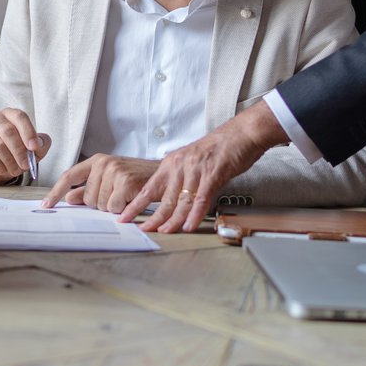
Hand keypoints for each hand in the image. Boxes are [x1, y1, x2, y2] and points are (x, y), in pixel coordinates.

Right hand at [0, 110, 49, 184]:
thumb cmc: (14, 155)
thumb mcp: (32, 151)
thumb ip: (41, 145)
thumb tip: (41, 142)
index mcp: (9, 114)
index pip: (19, 116)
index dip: (28, 132)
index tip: (35, 148)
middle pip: (8, 131)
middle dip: (19, 151)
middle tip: (25, 166)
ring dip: (10, 161)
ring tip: (16, 170)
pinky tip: (3, 170)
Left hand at [41, 155, 157, 213]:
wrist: (164, 175)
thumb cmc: (136, 178)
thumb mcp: (110, 180)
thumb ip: (88, 188)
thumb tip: (69, 198)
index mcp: (97, 161)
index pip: (69, 176)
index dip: (56, 192)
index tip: (46, 204)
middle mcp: (103, 163)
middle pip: (87, 198)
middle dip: (100, 203)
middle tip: (118, 195)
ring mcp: (115, 171)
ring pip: (100, 204)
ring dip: (113, 206)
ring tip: (126, 195)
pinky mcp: (126, 181)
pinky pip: (113, 206)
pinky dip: (122, 209)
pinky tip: (131, 199)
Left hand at [120, 103, 287, 232]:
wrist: (241, 134)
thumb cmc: (219, 148)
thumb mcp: (191, 161)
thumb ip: (180, 177)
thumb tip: (172, 196)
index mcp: (171, 164)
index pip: (149, 188)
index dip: (136, 205)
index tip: (124, 217)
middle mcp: (180, 166)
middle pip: (163, 198)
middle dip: (153, 218)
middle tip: (145, 230)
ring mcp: (195, 170)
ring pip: (181, 201)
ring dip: (173, 220)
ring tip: (165, 232)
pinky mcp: (212, 175)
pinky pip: (200, 199)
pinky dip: (195, 214)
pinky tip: (189, 225)